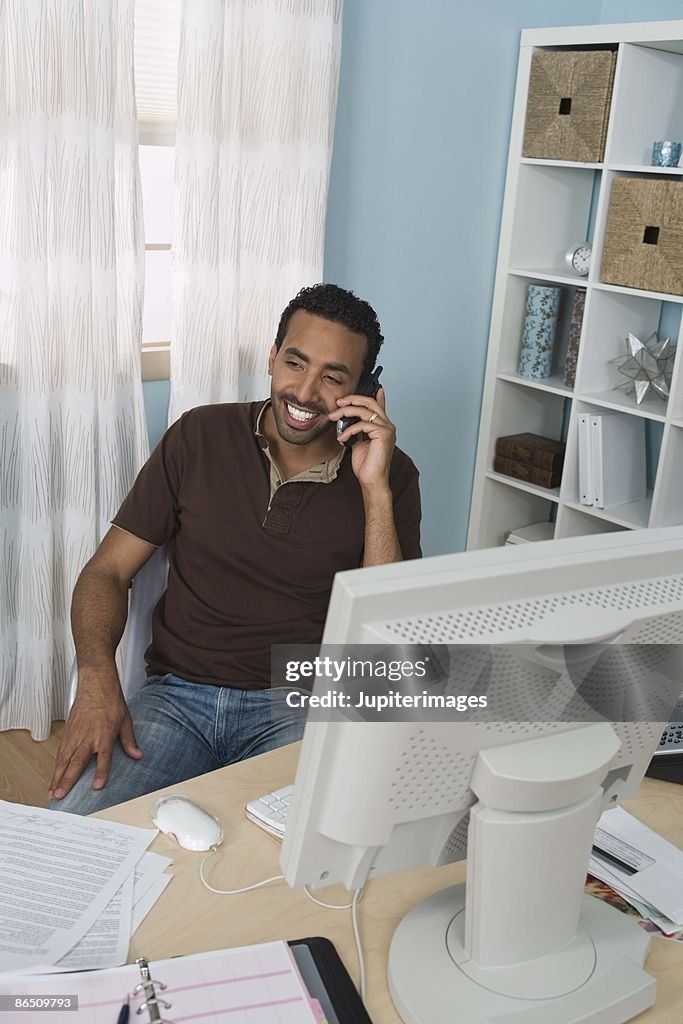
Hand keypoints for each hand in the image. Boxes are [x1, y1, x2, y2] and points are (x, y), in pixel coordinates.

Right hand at [49, 667, 142, 799]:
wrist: (96, 684)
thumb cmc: (110, 701)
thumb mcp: (125, 721)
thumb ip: (130, 741)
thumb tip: (137, 755)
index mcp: (104, 735)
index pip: (103, 758)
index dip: (101, 773)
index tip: (97, 786)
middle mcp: (88, 737)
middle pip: (76, 762)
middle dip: (67, 780)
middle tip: (61, 795)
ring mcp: (75, 735)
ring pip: (64, 759)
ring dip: (57, 777)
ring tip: (53, 792)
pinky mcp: (68, 732)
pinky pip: (61, 752)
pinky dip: (56, 766)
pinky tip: (54, 776)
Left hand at [329, 387, 395, 489]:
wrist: (371, 480)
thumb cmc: (366, 464)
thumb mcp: (359, 442)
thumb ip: (358, 429)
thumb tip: (349, 421)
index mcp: (383, 426)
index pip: (379, 406)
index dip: (376, 395)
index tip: (371, 387)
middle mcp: (387, 425)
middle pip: (370, 402)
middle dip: (352, 399)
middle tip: (338, 403)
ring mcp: (387, 429)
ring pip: (364, 411)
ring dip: (346, 412)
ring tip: (334, 417)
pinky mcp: (383, 434)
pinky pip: (363, 424)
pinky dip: (350, 429)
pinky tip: (343, 437)